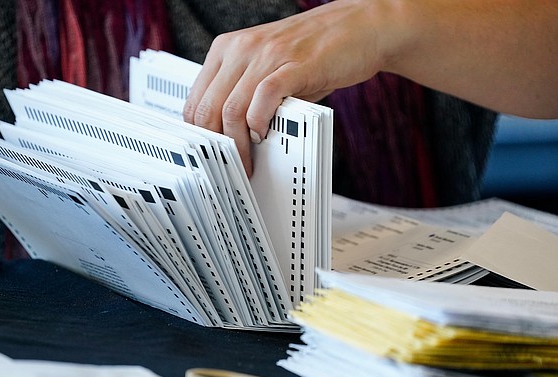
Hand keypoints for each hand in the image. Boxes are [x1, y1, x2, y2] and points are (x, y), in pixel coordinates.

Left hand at [183, 0, 396, 175]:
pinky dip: (260, 122)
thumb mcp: (270, 72)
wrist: (361, 27)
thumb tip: (232, 139)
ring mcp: (267, 54)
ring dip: (238, 143)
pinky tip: (264, 135)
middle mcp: (241, 48)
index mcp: (227, 49)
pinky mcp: (295, 64)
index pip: (196, 99)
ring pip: (232, 108)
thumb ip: (247, 98)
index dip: (199, 135)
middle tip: (230, 167)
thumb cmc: (315, 55)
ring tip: (248, 161)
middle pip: (209, 107)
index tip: (210, 156)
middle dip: (217, 146)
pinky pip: (264, 98)